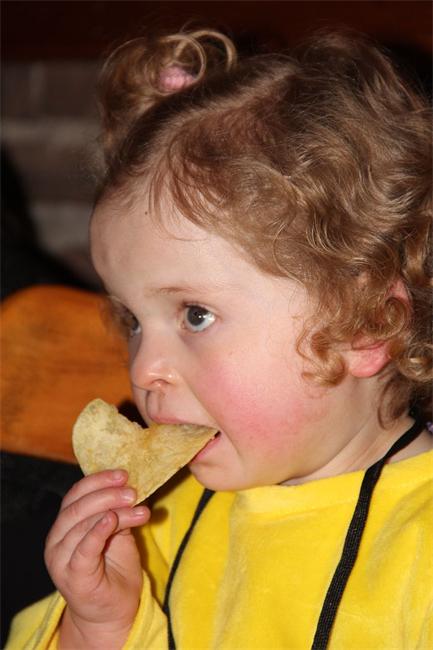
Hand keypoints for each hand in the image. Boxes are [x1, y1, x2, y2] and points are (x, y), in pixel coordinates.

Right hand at [44, 469, 149, 647]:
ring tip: (138, 508)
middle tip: (132, 491)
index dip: (99, 480)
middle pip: (77, 507)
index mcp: (65, 524)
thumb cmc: (114, 569)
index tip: (123, 474)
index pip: (76, 493)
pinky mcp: (72, 576)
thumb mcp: (118, 532)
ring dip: (113, 511)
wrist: (112, 611)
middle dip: (107, 494)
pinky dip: (98, 531)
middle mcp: (57, 539)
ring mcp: (61, 559)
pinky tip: (113, 520)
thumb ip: (117, 511)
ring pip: (83, 524)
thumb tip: (129, 486)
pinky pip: (83, 549)